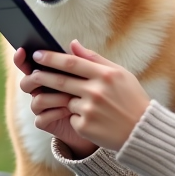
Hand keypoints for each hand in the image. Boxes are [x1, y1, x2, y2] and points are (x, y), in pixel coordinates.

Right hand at [13, 48, 97, 157]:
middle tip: (44, 75)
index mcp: (49, 75)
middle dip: (35, 78)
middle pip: (26, 82)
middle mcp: (42, 90)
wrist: (103, 122)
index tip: (22, 50)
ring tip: (70, 97)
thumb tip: (73, 42)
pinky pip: (41, 118)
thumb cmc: (96, 95)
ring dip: (53, 97)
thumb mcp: (93, 75)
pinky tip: (69, 111)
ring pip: (36, 100)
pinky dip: (54, 113)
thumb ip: (83, 60)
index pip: (30, 65)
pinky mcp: (47, 123)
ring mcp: (43, 107)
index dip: (22, 58)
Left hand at [19, 41, 150, 152]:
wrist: (142, 131)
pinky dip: (76, 118)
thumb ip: (94, 59)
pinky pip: (71, 119)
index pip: (71, 63)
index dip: (51, 58)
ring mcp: (89, 110)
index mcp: (105, 75)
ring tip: (88, 105)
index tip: (37, 54)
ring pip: (66, 101)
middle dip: (42, 76)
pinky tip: (94, 121)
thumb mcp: (119, 74)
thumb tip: (72, 44)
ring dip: (68, 102)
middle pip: (60, 81)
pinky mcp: (84, 127)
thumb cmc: (131, 98)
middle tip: (32, 74)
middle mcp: (96, 91)